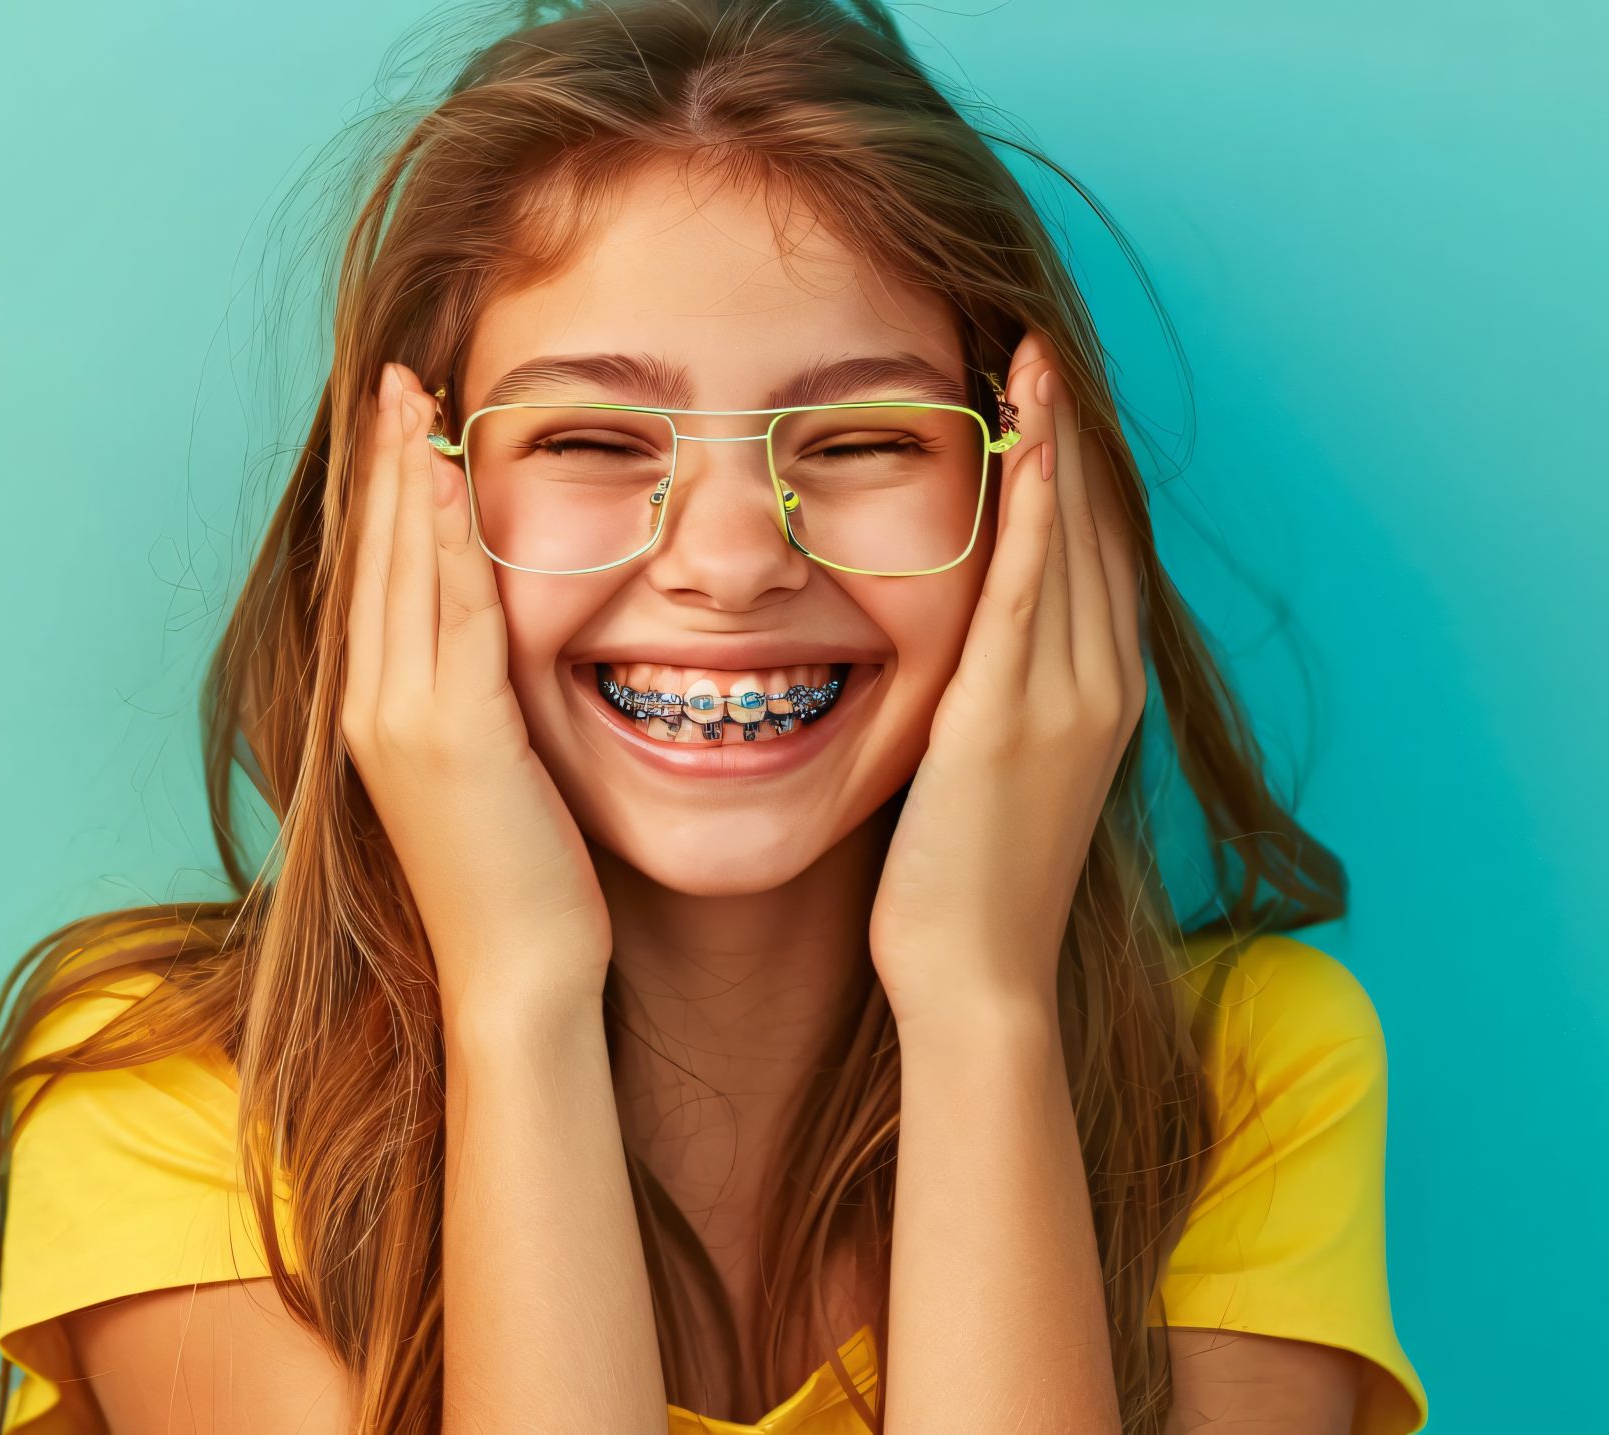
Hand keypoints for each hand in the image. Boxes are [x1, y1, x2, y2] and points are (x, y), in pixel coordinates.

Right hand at [340, 362, 612, 1029]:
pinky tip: (445, 471)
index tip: (397, 422)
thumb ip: (480, 709)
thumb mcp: (492, 780)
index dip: (380, 496)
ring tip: (412, 393)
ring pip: (399, 568)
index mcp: (374, 717)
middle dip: (382, 460)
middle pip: (371, 556)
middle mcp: (370, 708)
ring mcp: (401, 718)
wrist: (516, 977)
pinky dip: (440, 533)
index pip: (373, 580)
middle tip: (394, 375)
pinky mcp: (452, 731)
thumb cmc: (520, 889)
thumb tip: (503, 657)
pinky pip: (449, 607)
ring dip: (404, 472)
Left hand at [867, 329, 1147, 1029]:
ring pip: (1075, 537)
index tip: (1046, 392)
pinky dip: (1037, 502)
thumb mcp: (989, 775)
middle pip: (1102, 525)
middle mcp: (1104, 684)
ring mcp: (1068, 697)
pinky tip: (1024, 435)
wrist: (974, 976)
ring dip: (1055, 439)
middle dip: (1073, 431)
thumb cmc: (962, 886)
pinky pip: (1033, 583)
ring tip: (1028, 353)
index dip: (1081, 466)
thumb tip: (955, 656)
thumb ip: (990, 702)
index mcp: (1103, 696)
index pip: (1102, 551)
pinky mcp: (1014, 714)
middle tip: (1038, 340)